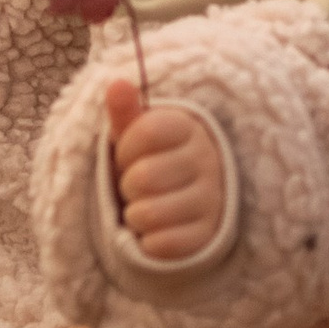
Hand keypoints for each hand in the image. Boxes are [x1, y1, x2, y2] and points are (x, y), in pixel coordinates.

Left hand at [107, 82, 223, 260]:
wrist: (183, 201)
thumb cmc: (149, 160)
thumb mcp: (135, 134)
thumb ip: (125, 111)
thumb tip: (116, 83)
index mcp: (189, 128)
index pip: (147, 131)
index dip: (125, 149)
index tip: (129, 154)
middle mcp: (208, 161)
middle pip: (143, 177)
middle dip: (127, 185)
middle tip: (137, 185)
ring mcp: (212, 200)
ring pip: (149, 214)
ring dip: (134, 214)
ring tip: (145, 205)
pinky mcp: (209, 236)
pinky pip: (162, 244)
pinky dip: (146, 241)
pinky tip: (155, 230)